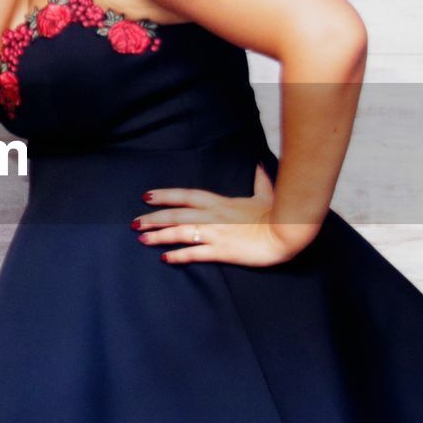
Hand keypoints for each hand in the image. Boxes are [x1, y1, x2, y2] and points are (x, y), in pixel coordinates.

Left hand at [132, 164, 317, 266]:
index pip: (185, 196)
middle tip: (134, 223)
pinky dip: (179, 256)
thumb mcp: (265, 193)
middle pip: (175, 215)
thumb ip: (259, 180)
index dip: (164, 196)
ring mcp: (216, 233)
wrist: (289, 230)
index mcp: (220, 202)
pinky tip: (165, 258)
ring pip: (179, 232)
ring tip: (141, 239)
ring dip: (158, 235)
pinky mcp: (222, 251)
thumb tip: (259, 164)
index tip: (146, 197)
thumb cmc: (278, 213)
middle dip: (153, 218)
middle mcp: (212, 216)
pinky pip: (195, 253)